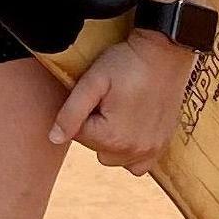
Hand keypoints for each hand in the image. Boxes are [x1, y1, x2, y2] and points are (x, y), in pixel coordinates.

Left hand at [48, 33, 195, 173]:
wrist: (164, 53)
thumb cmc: (126, 63)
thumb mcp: (92, 82)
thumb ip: (71, 112)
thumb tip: (54, 139)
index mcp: (112, 137)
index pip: (77, 135)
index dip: (80, 112)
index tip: (94, 94)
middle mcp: (134, 151)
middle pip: (96, 148)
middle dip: (94, 128)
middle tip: (105, 101)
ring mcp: (151, 150)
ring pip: (115, 158)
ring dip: (110, 141)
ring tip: (117, 112)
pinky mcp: (163, 145)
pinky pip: (139, 165)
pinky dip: (131, 153)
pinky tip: (130, 130)